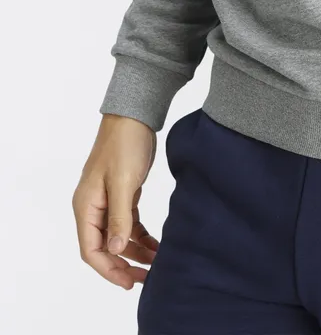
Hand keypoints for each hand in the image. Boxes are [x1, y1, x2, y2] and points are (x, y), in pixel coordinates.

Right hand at [72, 113, 159, 289]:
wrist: (135, 116)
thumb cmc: (124, 145)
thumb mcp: (123, 182)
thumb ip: (119, 217)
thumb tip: (114, 250)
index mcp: (86, 206)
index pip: (91, 249)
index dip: (108, 269)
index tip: (129, 281)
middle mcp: (93, 207)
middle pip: (104, 247)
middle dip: (123, 264)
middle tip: (145, 279)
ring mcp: (107, 200)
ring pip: (118, 236)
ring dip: (134, 251)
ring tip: (155, 263)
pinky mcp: (122, 193)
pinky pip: (128, 222)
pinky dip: (139, 235)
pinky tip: (154, 244)